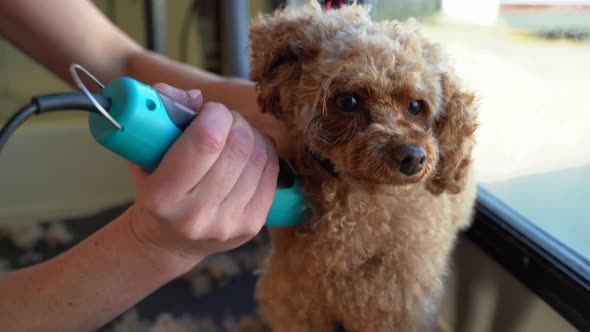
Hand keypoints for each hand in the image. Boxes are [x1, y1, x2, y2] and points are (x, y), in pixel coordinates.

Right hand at [127, 83, 278, 263]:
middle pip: (238, 146)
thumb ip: (159, 115)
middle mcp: (196, 215)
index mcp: (163, 196)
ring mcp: (228, 223)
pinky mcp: (252, 226)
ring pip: (259, 156)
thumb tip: (195, 97)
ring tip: (234, 135)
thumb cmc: (154, 186)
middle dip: (235, 121)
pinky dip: (264, 151)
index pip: (207, 140)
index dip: (215, 114)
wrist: (168, 240)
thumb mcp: (142, 152)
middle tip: (223, 121)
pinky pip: (271, 172)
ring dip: (251, 134)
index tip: (208, 111)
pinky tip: (249, 150)